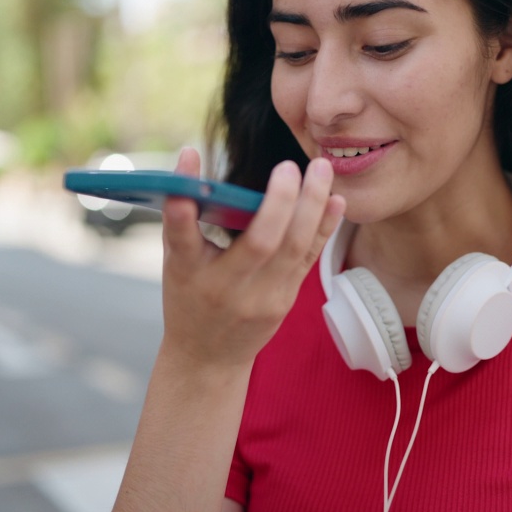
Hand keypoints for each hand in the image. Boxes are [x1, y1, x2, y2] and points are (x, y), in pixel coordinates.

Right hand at [159, 147, 344, 369]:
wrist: (209, 357)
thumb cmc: (188, 299)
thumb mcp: (175, 261)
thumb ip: (183, 215)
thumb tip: (191, 154)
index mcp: (187, 274)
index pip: (182, 237)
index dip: (185, 203)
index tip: (191, 155)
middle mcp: (226, 288)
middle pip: (260, 243)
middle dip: (279, 201)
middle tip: (288, 165)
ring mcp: (262, 297)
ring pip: (293, 248)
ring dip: (312, 205)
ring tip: (321, 168)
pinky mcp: (286, 299)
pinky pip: (308, 258)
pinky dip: (324, 227)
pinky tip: (336, 200)